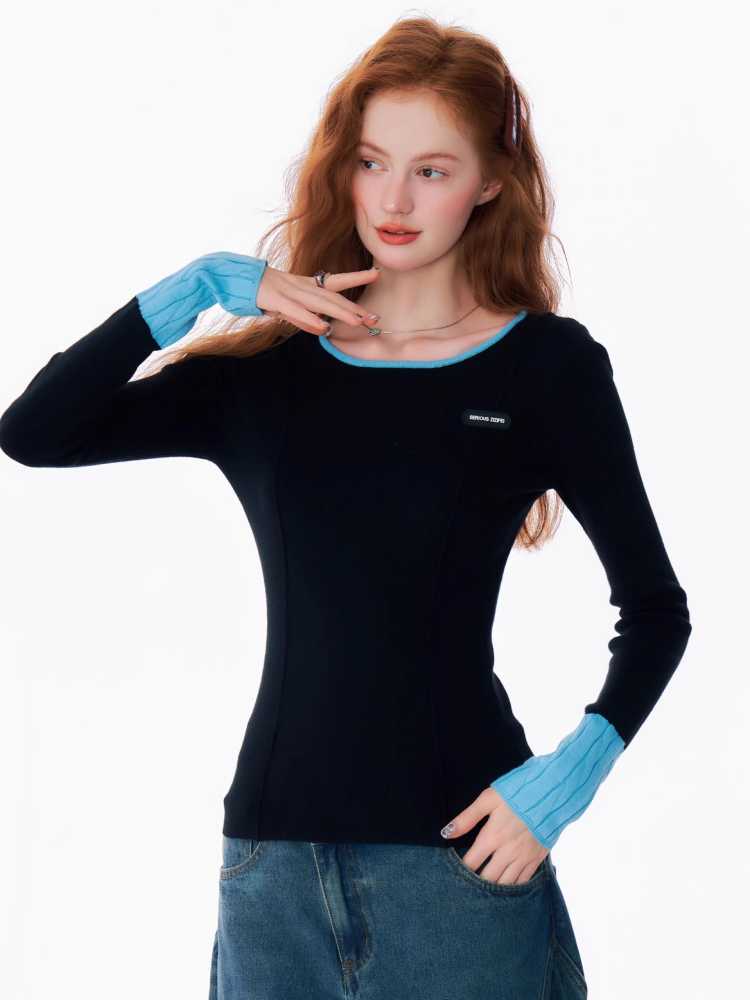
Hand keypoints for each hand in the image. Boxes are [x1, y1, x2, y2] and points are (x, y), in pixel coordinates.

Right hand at [256, 264, 380, 334]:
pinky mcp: (275, 299)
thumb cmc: (261, 293)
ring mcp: (288, 291)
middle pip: (332, 296)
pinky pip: (296, 311)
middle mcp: (300, 285)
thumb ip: (304, 318)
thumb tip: (323, 330)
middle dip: (354, 308)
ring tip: (357, 322)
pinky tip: (322, 327)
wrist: (234, 277)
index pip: (334, 280)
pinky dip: (310, 319)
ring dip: (339, 313)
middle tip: (374, 318)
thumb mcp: (286, 307)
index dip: (356, 277)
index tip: (376, 274)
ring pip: (319, 302)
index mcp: (304, 285)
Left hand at [441, 786, 548, 884]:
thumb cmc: (516, 794)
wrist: (550, 793)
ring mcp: (523, 858)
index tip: (455, 874)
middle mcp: (507, 852)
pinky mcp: (537, 859)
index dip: (461, 871)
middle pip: (487, 879)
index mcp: (492, 837)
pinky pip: (523, 881)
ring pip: (505, 884)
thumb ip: (467, 818)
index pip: (471, 863)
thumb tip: (447, 833)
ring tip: (485, 892)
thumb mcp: (488, 799)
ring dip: (494, 888)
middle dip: (476, 884)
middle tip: (468, 887)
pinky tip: (506, 887)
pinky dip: (513, 887)